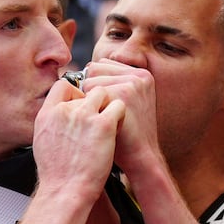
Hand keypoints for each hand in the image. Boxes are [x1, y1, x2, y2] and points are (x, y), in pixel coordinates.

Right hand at [32, 77, 122, 202]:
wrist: (66, 191)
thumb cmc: (58, 175)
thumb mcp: (43, 142)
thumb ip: (52, 123)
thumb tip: (59, 114)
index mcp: (47, 114)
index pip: (62, 86)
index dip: (75, 93)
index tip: (81, 104)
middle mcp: (64, 111)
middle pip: (86, 90)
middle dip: (94, 103)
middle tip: (98, 120)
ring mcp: (83, 115)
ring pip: (102, 92)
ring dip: (108, 104)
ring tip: (108, 123)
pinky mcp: (103, 124)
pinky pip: (118, 105)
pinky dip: (121, 114)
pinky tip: (117, 129)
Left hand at [78, 58, 161, 176]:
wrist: (140, 158)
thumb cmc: (125, 135)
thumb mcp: (124, 104)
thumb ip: (111, 85)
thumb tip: (82, 75)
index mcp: (141, 74)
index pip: (101, 65)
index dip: (94, 85)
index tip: (101, 105)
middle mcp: (139, 75)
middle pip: (93, 68)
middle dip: (89, 89)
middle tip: (100, 112)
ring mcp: (132, 83)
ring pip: (89, 80)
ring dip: (87, 99)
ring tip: (100, 117)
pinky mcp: (123, 94)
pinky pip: (88, 93)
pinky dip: (87, 108)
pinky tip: (98, 122)